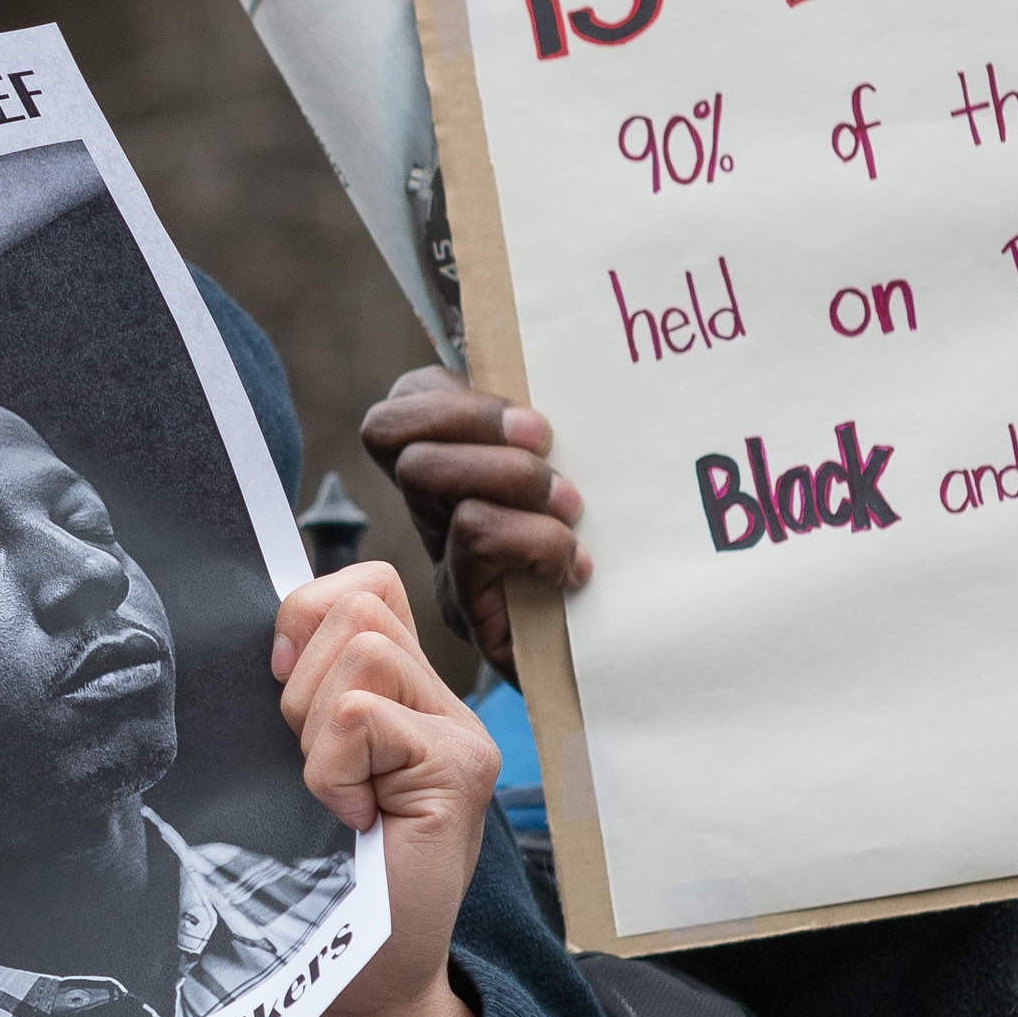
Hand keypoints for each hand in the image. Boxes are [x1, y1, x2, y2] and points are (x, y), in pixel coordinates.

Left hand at [271, 561, 495, 1016]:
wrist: (359, 981)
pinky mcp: (459, 771)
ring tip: (335, 792)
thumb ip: (299, 693)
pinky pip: (363, 715)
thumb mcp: (298, 763)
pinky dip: (332, 766)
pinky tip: (351, 815)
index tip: (282, 689)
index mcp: (403, 691)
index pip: (362, 584)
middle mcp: (443, 704)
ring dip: (317, 727)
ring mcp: (460, 735)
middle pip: (358, 603)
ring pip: (363, 650)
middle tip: (314, 763)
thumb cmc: (317, 877)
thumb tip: (267, 631)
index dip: (305, 618)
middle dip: (304, 679)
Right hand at [358, 365, 590, 677]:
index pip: (399, 409)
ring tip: (573, 509)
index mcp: (452, 469)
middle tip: (548, 445)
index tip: (531, 417)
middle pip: (389, 431)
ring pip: (427, 477)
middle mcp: (432, 514)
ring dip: (513, 480)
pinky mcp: (469, 613)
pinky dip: (537, 540)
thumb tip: (561, 355)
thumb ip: (555, 426)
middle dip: (477, 423)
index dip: (444, 397)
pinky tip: (576, 566)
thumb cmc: (613, 553)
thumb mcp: (581, 471)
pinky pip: (476, 542)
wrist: (628, 661)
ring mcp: (443, 563)